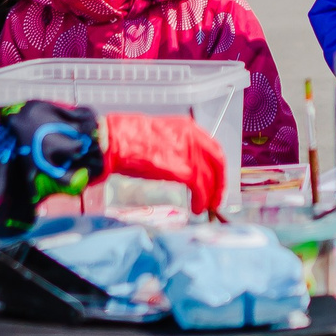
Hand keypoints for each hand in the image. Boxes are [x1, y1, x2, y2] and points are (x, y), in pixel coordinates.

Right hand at [100, 112, 226, 214]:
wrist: (116, 141)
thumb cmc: (128, 138)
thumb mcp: (160, 136)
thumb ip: (176, 147)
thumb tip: (181, 165)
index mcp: (188, 127)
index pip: (212, 149)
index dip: (216, 168)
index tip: (215, 180)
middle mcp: (194, 137)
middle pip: (217, 163)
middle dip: (219, 183)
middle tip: (215, 199)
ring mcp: (191, 153)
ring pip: (210, 179)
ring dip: (209, 196)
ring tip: (202, 208)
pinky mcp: (185, 170)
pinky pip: (200, 189)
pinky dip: (200, 201)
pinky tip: (195, 208)